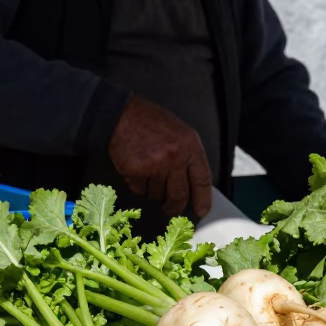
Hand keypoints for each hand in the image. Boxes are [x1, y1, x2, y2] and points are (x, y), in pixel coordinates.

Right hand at [107, 96, 212, 218]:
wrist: (121, 115)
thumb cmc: (151, 123)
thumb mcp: (180, 134)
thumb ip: (189, 157)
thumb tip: (194, 185)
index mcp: (190, 146)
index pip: (202, 181)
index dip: (203, 200)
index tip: (201, 211)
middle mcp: (175, 157)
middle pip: (180, 196)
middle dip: (175, 207)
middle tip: (171, 208)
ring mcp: (155, 165)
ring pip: (158, 195)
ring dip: (154, 192)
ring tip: (150, 173)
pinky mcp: (136, 171)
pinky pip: (140, 191)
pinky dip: (139, 186)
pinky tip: (138, 170)